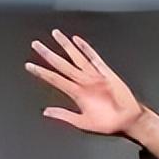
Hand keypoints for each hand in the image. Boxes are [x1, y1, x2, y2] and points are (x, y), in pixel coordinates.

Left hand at [26, 30, 143, 136]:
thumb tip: (46, 112)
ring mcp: (94, 77)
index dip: (42, 72)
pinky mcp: (106, 73)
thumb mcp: (83, 123)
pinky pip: (94, 58)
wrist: (129, 122)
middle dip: (49, 54)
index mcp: (77, 94)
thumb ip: (64, 116)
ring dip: (66, 46)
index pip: (55, 79)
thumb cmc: (109, 124)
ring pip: (76, 58)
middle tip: (36, 44)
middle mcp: (83, 83)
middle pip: (62, 64)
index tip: (29, 66)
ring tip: (56, 34)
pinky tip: (78, 41)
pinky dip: (86, 49)